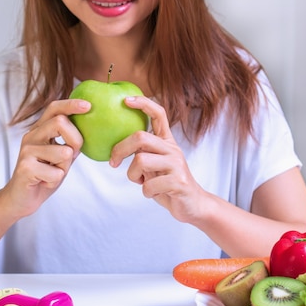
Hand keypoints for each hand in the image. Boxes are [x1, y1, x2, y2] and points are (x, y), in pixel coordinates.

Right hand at [4, 99, 89, 217]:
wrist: (21, 199)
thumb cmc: (44, 175)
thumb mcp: (61, 156)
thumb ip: (71, 142)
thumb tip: (91, 128)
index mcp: (40, 130)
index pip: (54, 108)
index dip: (71, 105)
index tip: (88, 106)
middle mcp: (31, 136)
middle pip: (60, 122)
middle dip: (76, 140)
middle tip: (73, 155)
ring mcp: (26, 151)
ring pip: (63, 152)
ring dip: (65, 167)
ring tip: (53, 173)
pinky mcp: (25, 167)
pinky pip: (56, 172)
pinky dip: (56, 180)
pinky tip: (44, 182)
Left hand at [110, 96, 207, 223]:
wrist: (192, 205)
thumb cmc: (167, 185)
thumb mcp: (154, 165)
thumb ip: (142, 153)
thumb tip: (116, 149)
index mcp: (167, 142)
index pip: (159, 114)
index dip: (143, 104)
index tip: (126, 100)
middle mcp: (173, 149)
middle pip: (140, 137)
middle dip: (120, 150)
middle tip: (113, 163)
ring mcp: (177, 165)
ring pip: (140, 161)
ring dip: (132, 175)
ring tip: (141, 182)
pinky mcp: (179, 182)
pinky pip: (149, 185)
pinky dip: (145, 192)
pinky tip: (153, 193)